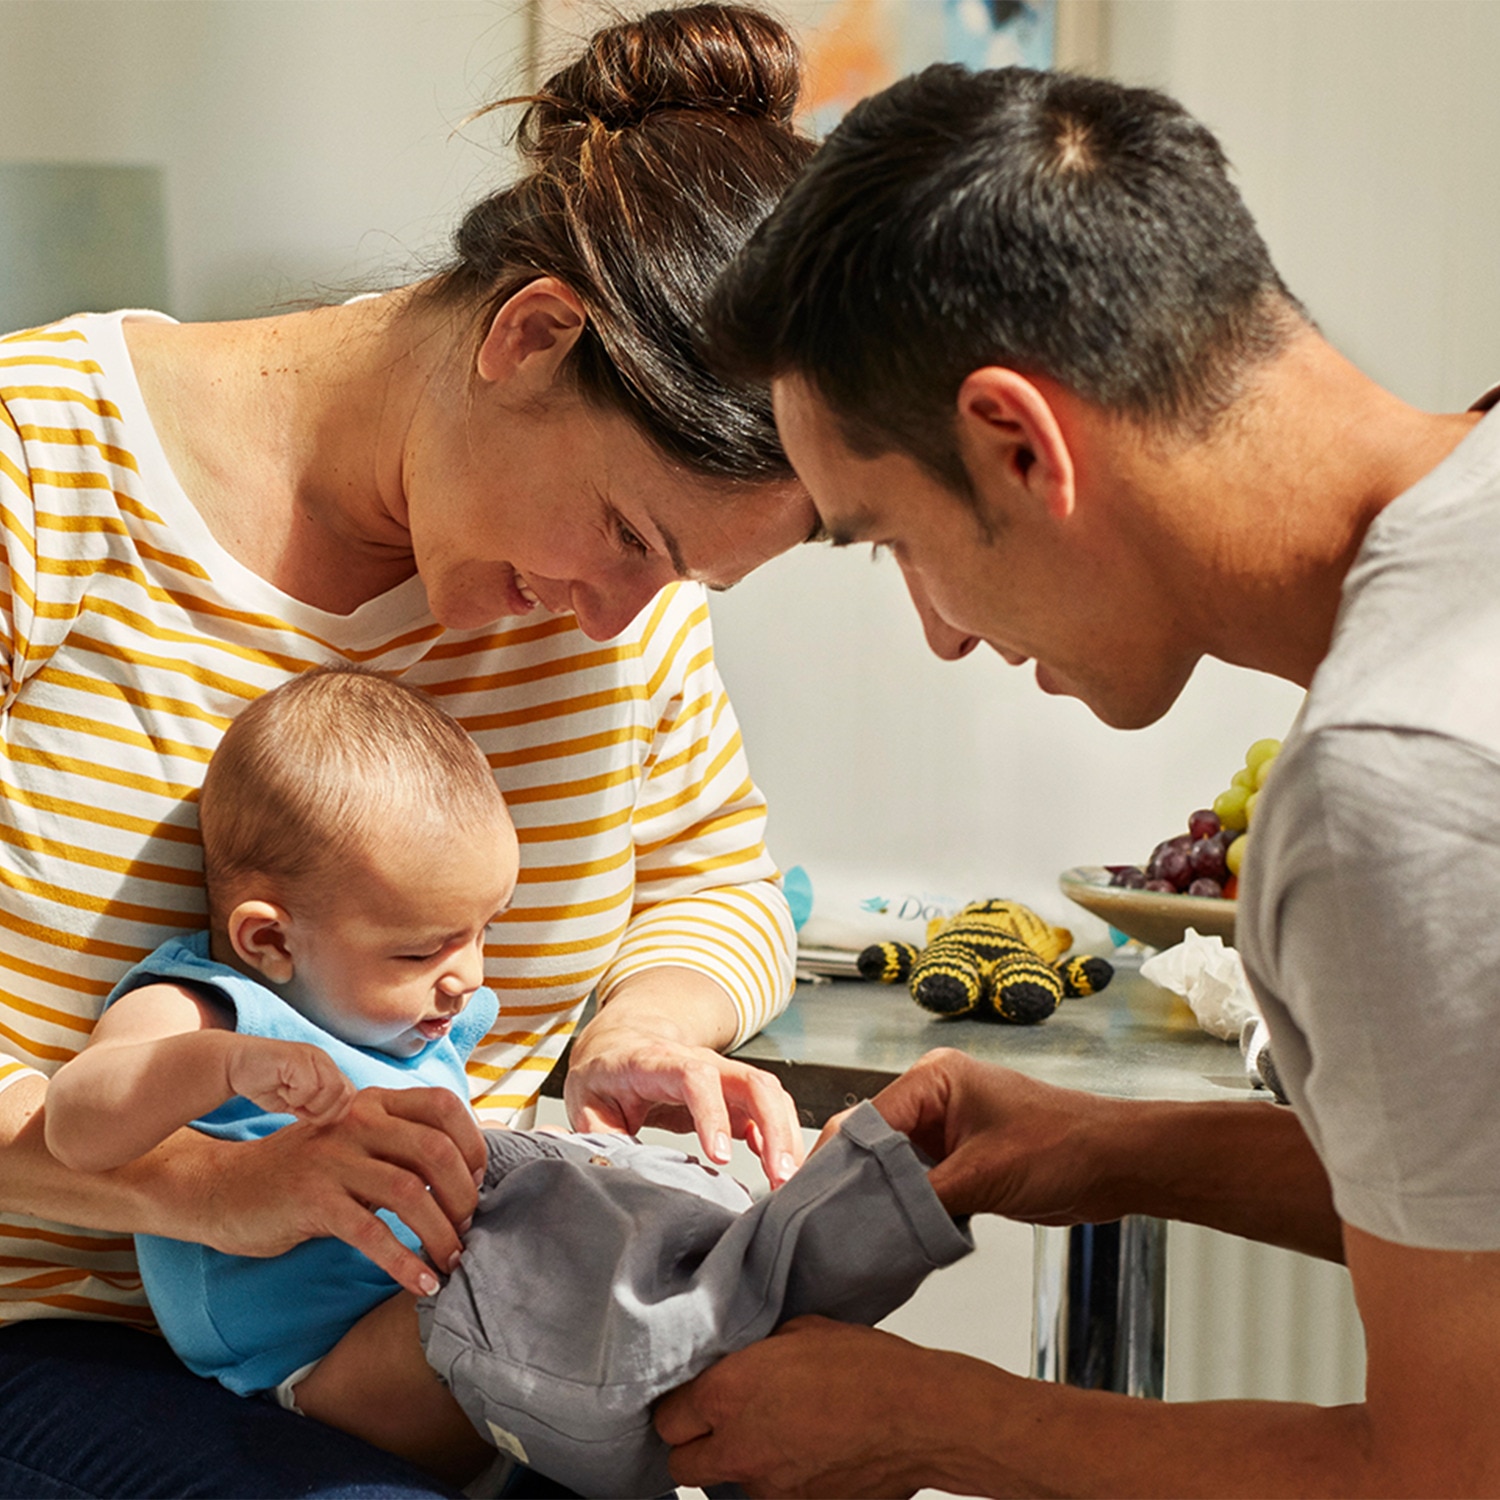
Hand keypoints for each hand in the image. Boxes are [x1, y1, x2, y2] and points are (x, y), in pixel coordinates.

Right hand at [192, 1085, 485, 1297]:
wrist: (226, 1189)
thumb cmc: (306, 1173)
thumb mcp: (356, 1146)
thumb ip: (403, 1146)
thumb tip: (471, 1171)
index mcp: (374, 1102)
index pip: (443, 1105)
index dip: (472, 1143)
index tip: (481, 1182)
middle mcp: (356, 1119)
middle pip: (435, 1149)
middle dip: (464, 1195)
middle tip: (469, 1229)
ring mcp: (333, 1157)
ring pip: (409, 1191)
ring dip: (440, 1233)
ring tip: (452, 1261)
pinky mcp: (312, 1198)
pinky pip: (372, 1232)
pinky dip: (403, 1262)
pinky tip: (421, 1284)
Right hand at [226, 1036, 355, 1124]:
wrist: (235, 1066)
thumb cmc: (266, 1086)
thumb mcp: (297, 1101)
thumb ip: (318, 1106)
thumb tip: (338, 1124)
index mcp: (328, 1070)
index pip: (350, 1097)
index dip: (330, 1114)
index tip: (306, 1114)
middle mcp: (324, 1060)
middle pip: (345, 1094)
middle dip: (322, 1112)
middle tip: (297, 1109)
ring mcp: (312, 1056)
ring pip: (331, 1089)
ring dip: (309, 1104)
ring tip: (290, 1098)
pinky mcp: (296, 1057)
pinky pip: (309, 1087)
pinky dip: (295, 1097)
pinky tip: (280, 1090)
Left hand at [564, 982, 803, 1186]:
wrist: (621, 1041)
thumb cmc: (605, 1073)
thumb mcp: (586, 1101)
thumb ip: (599, 1134)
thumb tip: (618, 1168)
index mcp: (656, 1062)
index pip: (695, 1077)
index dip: (713, 1113)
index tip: (720, 1157)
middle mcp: (698, 1061)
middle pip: (750, 1080)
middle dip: (772, 1126)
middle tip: (779, 1175)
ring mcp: (722, 1073)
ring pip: (768, 1092)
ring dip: (785, 1134)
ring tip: (786, 1179)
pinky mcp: (733, 1092)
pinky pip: (768, 1106)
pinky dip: (781, 1135)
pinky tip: (781, 1165)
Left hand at [656, 1316, 947, 1497]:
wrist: (921, 1416)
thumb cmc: (869, 1368)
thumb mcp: (798, 1332)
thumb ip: (753, 1351)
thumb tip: (739, 1359)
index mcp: (728, 1394)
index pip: (666, 1417)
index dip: (680, 1405)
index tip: (695, 1395)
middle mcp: (739, 1448)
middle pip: (681, 1463)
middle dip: (694, 1442)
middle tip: (721, 1420)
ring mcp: (768, 1488)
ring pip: (726, 1482)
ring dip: (739, 1461)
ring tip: (777, 1431)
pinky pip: (768, 1494)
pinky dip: (777, 1477)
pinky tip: (805, 1450)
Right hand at [836, 1046, 1122, 1223]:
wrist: (1116, 1165)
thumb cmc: (1064, 1147)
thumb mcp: (983, 1175)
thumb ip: (921, 1197)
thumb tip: (871, 1224)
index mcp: (934, 1078)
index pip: (866, 1120)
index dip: (836, 1163)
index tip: (810, 1202)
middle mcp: (934, 1097)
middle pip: (874, 1142)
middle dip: (852, 1183)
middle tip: (823, 1225)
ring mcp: (947, 1129)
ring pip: (893, 1167)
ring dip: (880, 1200)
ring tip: (850, 1235)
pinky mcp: (961, 1159)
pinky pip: (917, 1183)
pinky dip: (906, 1208)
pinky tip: (890, 1236)